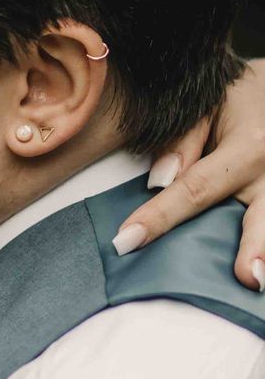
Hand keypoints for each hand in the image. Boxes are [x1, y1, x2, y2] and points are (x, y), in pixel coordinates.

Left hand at [115, 59, 264, 290]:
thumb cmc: (242, 98)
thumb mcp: (209, 103)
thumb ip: (184, 139)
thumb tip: (159, 181)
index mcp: (248, 146)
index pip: (194, 189)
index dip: (159, 216)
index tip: (127, 241)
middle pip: (261, 216)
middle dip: (253, 247)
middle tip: (244, 277)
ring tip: (257, 281)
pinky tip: (258, 267)